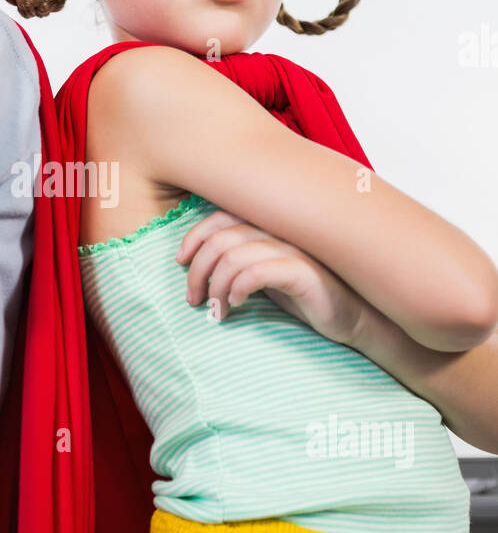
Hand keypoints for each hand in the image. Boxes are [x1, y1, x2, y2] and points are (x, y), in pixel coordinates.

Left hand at [175, 209, 366, 346]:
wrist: (353, 316)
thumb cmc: (304, 294)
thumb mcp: (263, 272)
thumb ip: (238, 259)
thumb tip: (194, 264)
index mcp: (269, 224)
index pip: (219, 216)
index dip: (193, 237)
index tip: (180, 263)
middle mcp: (280, 229)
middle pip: (220, 237)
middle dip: (197, 269)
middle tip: (193, 299)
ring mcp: (293, 248)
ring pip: (233, 255)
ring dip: (215, 286)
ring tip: (216, 309)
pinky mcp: (304, 272)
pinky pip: (257, 272)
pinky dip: (238, 289)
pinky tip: (237, 305)